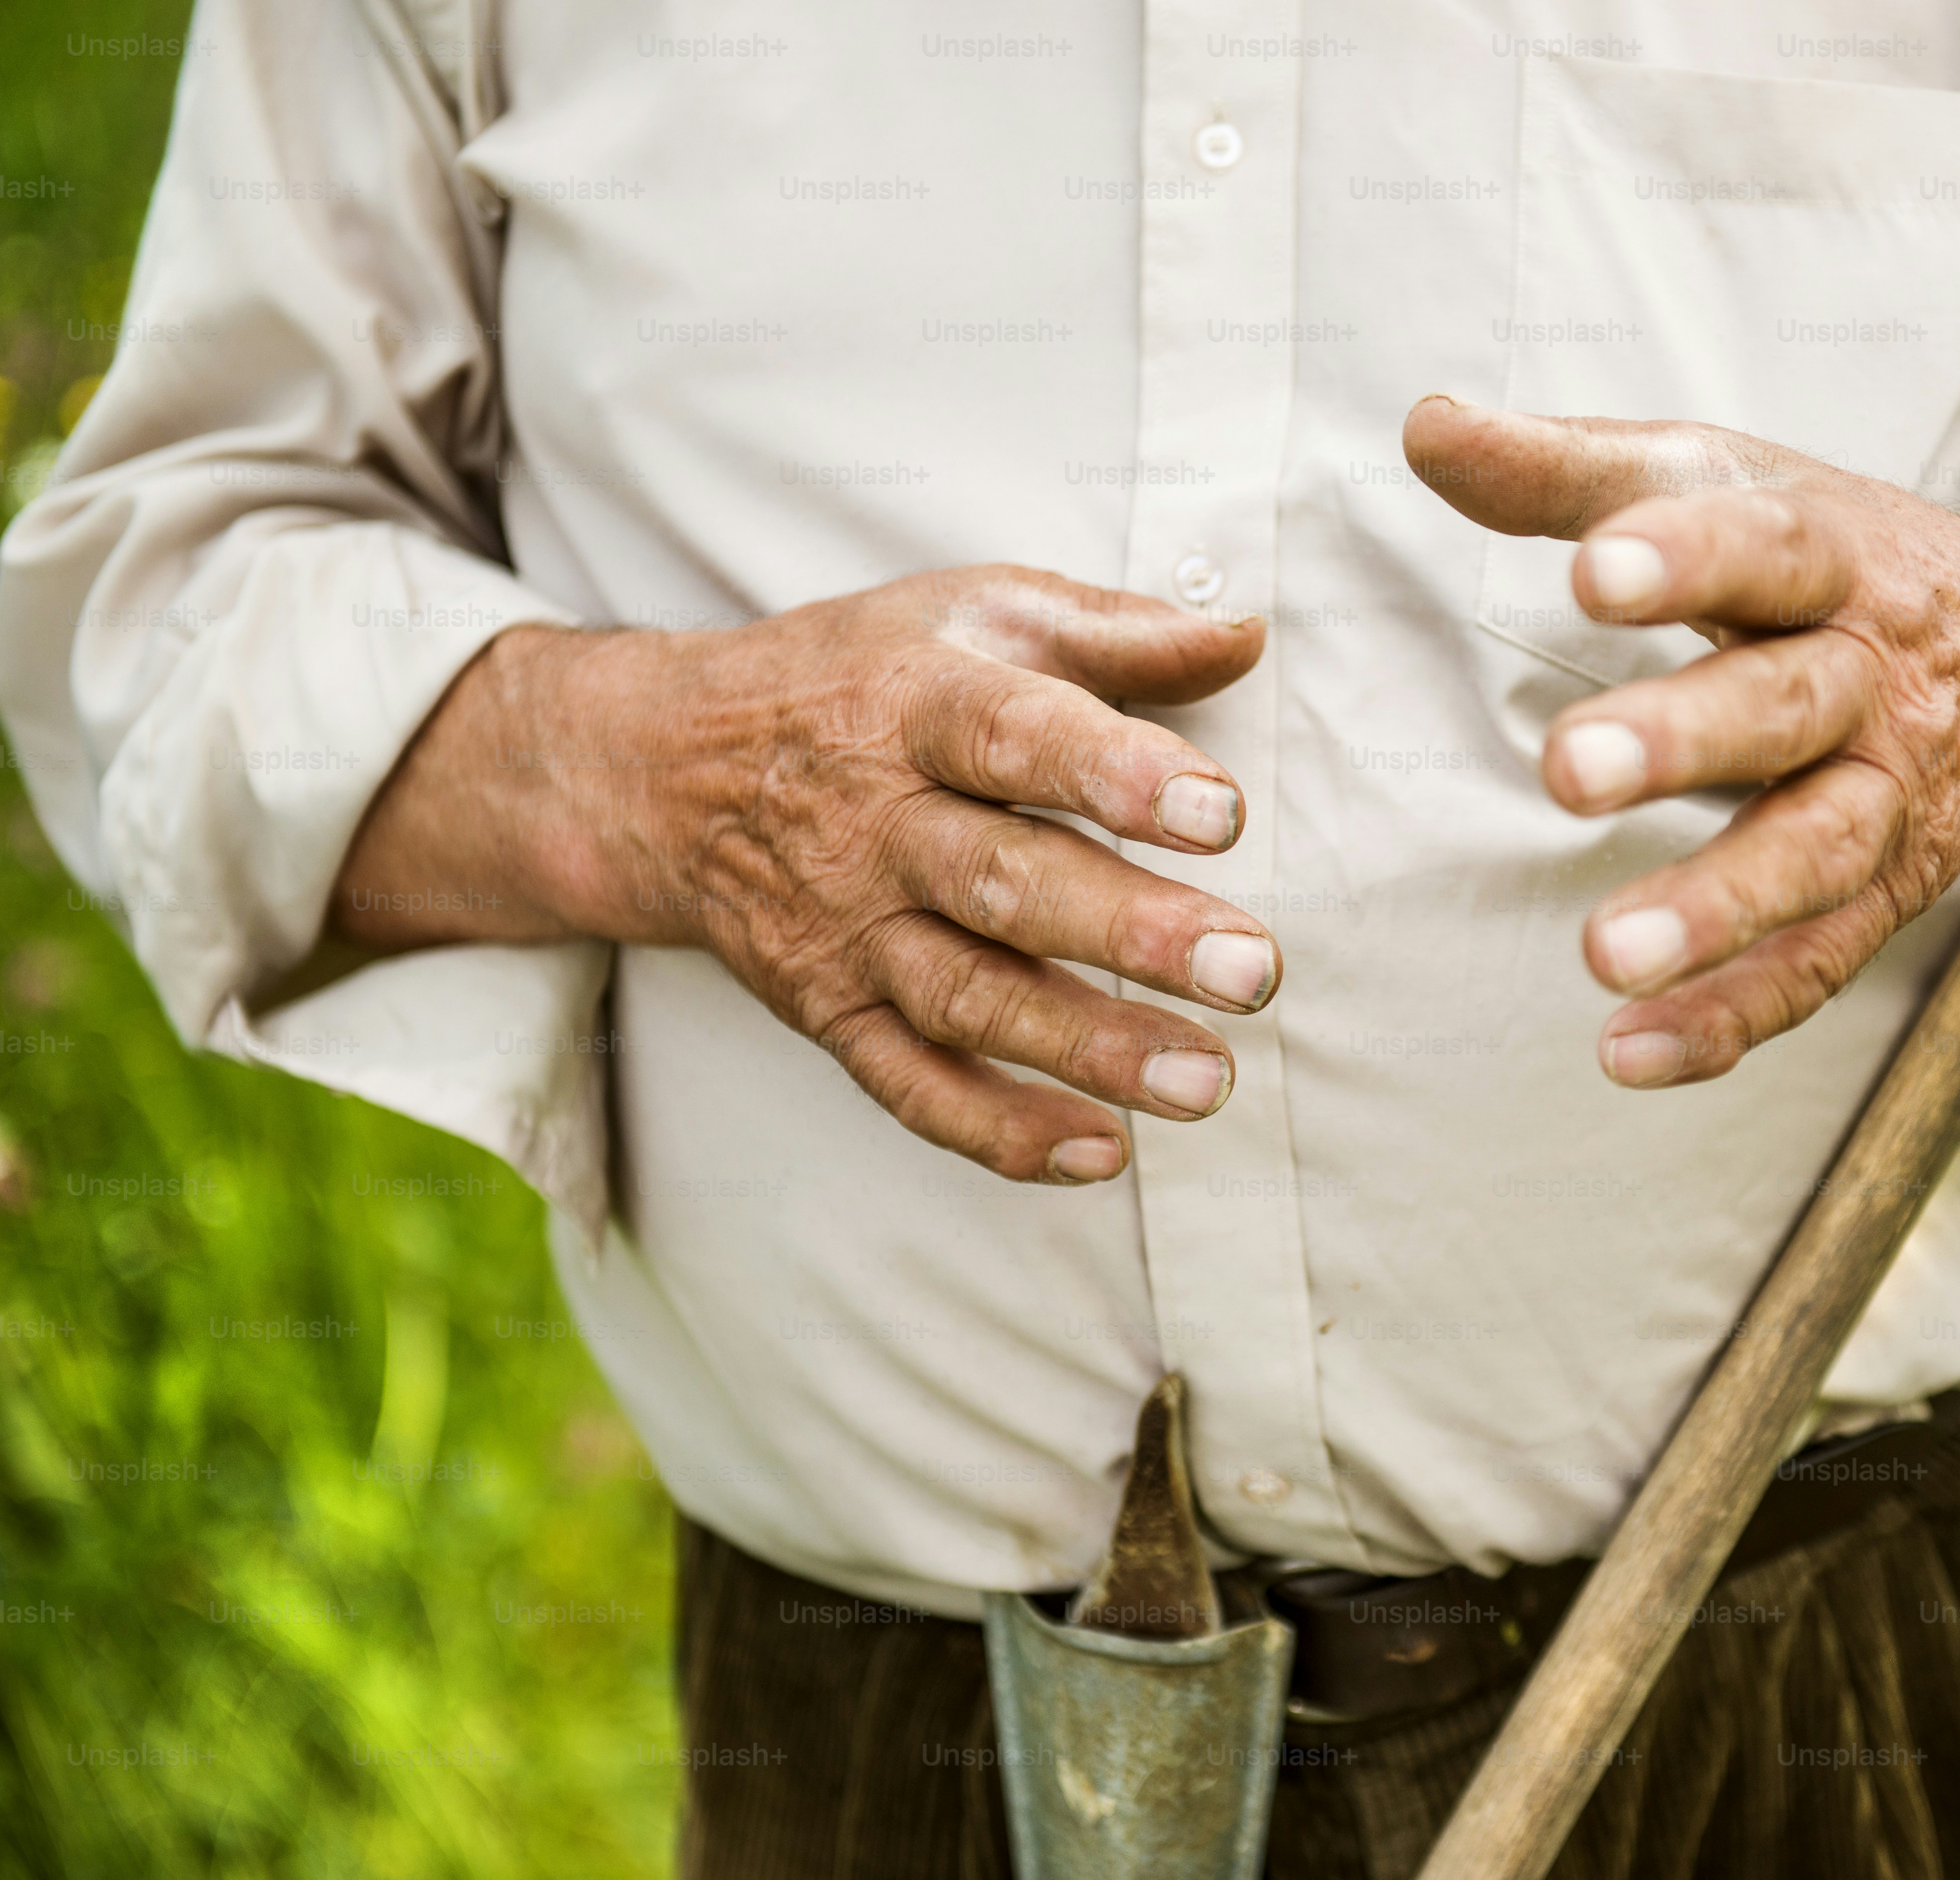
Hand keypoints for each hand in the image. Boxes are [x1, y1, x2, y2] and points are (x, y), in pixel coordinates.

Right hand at [335, 566, 1278, 1183]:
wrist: (670, 767)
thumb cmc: (864, 678)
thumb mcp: (975, 611)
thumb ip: (1118, 630)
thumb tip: (1249, 635)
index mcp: (916, 704)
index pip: (1018, 735)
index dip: (1120, 775)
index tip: (1225, 815)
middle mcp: (875, 825)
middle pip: (1005, 884)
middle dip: (1132, 934)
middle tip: (1254, 972)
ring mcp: (848, 930)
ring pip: (970, 1000)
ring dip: (1091, 1049)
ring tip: (1209, 1082)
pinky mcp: (828, 1010)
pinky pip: (909, 1085)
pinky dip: (998, 1131)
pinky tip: (1100, 1153)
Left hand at [1402, 396, 1959, 1088]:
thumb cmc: (1821, 559)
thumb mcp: (1717, 482)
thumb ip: (1568, 469)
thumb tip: (1426, 423)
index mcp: (1830, 560)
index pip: (1763, 546)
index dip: (1681, 556)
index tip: (1589, 569)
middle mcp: (1874, 683)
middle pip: (1787, 709)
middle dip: (1683, 742)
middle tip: (1567, 771)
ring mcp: (1889, 801)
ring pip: (1814, 857)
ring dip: (1714, 909)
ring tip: (1604, 953)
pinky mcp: (1883, 899)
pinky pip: (1813, 972)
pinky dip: (1726, 1020)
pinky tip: (1627, 1056)